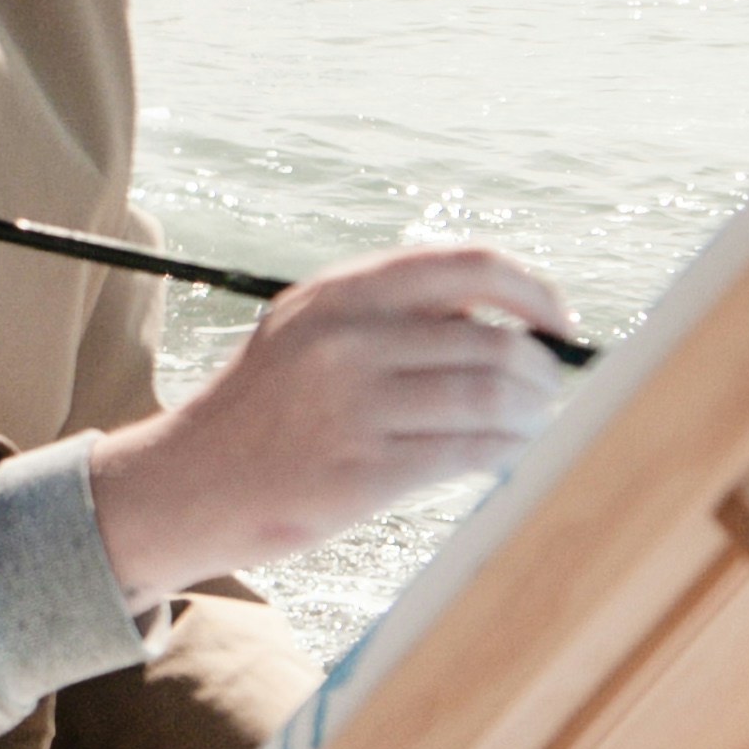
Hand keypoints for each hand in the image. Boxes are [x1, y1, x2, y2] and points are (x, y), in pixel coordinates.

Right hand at [88, 238, 575, 606]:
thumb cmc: (267, 406)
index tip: (559, 323)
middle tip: (551, 389)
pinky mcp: (363, 473)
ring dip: (531, 415)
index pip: (471, 267)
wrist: (188, 482)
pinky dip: (503, 451)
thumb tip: (510, 324)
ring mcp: (355, 408)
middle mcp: (349, 340)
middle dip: (542, 371)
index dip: (534, 292)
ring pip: (490, 400)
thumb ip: (396, 315)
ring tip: (534, 423)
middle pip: (495, 344)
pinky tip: (505, 452)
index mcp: (343, 291)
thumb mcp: (312, 328)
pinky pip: (468, 454)